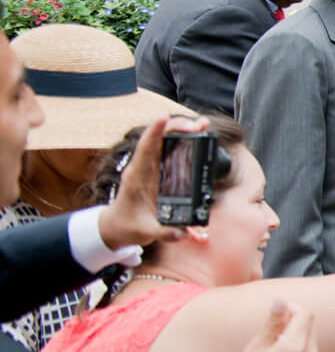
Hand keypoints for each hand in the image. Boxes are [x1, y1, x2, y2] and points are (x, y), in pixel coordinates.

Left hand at [99, 115, 208, 251]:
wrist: (114, 227)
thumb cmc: (126, 227)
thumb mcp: (145, 232)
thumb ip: (165, 232)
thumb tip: (185, 233)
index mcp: (136, 177)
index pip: (145, 148)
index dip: (154, 131)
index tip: (164, 118)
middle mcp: (143, 168)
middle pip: (159, 138)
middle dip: (179, 127)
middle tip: (200, 125)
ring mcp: (150, 168)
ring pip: (165, 141)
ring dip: (183, 130)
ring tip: (203, 126)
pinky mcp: (157, 172)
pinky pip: (170, 150)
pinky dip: (183, 140)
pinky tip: (197, 136)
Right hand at [221, 300, 320, 351]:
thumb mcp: (255, 348)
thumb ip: (273, 323)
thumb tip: (281, 300)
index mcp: (295, 348)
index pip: (305, 315)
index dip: (291, 308)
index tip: (276, 313)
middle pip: (310, 326)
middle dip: (294, 321)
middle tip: (272, 329)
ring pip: (310, 341)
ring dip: (296, 335)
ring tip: (273, 345)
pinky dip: (298, 350)